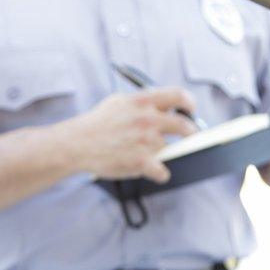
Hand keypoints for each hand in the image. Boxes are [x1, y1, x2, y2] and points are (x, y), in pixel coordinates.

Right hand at [62, 88, 197, 182]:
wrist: (77, 144)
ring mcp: (146, 141)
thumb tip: (164, 104)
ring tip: (140, 153)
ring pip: (168, 149)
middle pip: (184, 125)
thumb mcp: (119, 102)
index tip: (191, 110)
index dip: (190, 103)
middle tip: (191, 136)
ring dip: (160, 153)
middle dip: (191, 132)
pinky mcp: (142, 162)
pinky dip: (159, 174)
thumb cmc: (97, 124)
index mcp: (143, 101)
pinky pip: (163, 171)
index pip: (179, 95)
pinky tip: (151, 171)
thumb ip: (143, 102)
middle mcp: (148, 119)